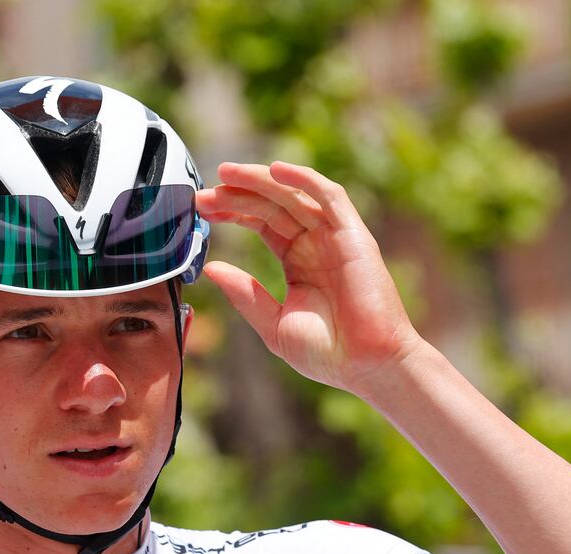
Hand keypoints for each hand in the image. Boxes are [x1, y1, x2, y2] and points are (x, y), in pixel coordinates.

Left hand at [196, 161, 421, 392]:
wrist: (367, 366)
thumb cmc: (327, 352)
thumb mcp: (273, 324)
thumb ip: (245, 294)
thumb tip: (211, 269)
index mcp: (297, 260)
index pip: (261, 222)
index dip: (233, 210)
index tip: (203, 208)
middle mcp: (315, 243)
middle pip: (272, 204)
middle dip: (238, 193)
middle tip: (206, 193)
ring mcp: (335, 236)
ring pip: (295, 194)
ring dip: (261, 179)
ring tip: (228, 173)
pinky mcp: (354, 235)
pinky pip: (330, 196)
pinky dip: (304, 179)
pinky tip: (275, 170)